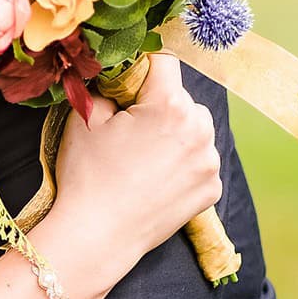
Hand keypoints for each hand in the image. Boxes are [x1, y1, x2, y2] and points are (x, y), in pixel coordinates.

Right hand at [50, 57, 221, 284]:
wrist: (97, 236)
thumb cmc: (87, 177)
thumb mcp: (85, 120)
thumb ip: (106, 88)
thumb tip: (116, 80)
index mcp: (169, 105)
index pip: (164, 61)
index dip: (142, 68)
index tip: (128, 85)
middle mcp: (199, 129)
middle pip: (183, 99)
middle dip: (161, 106)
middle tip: (133, 130)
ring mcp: (209, 162)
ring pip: (196, 130)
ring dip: (178, 135)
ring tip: (146, 158)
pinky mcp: (212, 189)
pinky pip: (201, 162)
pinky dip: (184, 165)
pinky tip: (157, 180)